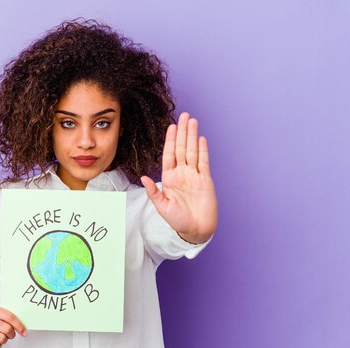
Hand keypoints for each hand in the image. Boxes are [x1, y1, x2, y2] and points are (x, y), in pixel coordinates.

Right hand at [0, 304, 27, 347]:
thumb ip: (4, 316)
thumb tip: (21, 325)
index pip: (9, 316)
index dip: (19, 325)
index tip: (24, 332)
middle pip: (6, 328)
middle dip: (12, 334)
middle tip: (10, 335)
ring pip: (1, 338)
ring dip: (4, 340)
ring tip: (0, 338)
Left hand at [140, 112, 217, 243]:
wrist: (196, 230)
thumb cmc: (178, 221)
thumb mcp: (162, 207)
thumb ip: (153, 192)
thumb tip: (144, 178)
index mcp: (169, 178)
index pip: (169, 154)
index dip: (170, 140)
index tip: (171, 126)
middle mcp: (182, 174)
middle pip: (182, 148)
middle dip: (182, 132)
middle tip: (184, 115)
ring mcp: (194, 175)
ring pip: (193, 151)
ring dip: (192, 136)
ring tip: (193, 121)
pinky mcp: (206, 180)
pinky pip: (204, 162)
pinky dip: (203, 150)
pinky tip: (201, 139)